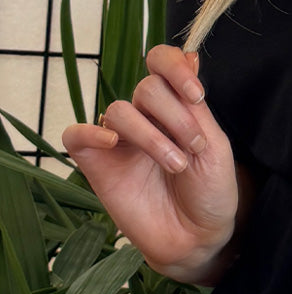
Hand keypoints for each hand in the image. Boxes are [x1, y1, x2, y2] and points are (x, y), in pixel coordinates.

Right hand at [62, 44, 238, 271]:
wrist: (198, 238)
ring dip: (151, 136)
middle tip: (193, 148)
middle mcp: (146, 118)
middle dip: (175, 116)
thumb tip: (190, 56)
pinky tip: (114, 143)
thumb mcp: (214, 146)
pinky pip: (76, 134)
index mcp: (176, 108)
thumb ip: (195, 107)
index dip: (173, 67)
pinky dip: (91, 132)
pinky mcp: (97, 163)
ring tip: (175, 165)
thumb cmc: (210, 192)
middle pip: (147, 89)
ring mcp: (120, 140)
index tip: (196, 94)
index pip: (161, 64)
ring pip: (119, 111)